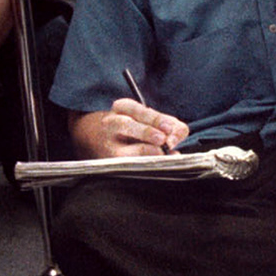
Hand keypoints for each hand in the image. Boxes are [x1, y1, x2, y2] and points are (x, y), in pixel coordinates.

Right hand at [73, 97, 189, 157]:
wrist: (99, 137)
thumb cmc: (134, 127)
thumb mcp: (149, 118)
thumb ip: (169, 124)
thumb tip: (177, 137)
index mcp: (122, 107)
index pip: (137, 110)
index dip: (155, 119)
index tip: (169, 128)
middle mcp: (111, 124)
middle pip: (126, 125)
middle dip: (146, 132)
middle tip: (163, 140)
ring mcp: (107, 145)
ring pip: (122, 150)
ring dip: (144, 153)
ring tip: (161, 154)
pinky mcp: (108, 163)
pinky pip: (125, 166)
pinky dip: (142, 167)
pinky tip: (156, 167)